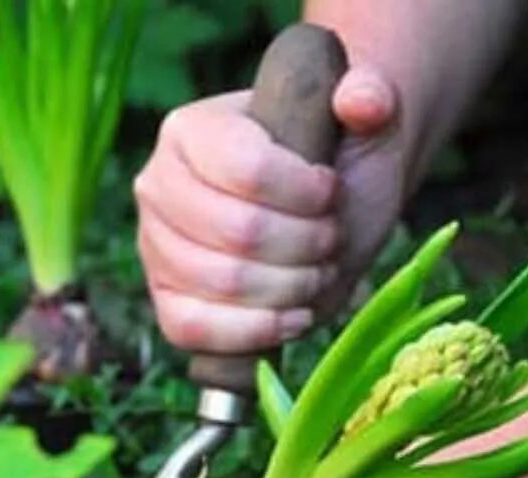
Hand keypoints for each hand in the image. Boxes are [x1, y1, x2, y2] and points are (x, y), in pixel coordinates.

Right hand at [134, 65, 407, 353]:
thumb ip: (370, 95)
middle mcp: (159, 187)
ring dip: (294, 287)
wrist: (324, 215)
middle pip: (240, 232)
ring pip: (226, 284)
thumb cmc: (335, 162)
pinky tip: (295, 315)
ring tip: (319, 271)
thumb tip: (362, 101)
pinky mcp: (167, 303)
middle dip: (307, 244)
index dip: (305, 193)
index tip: (331, 192)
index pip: (247, 169)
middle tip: (331, 238)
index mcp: (190, 131)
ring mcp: (156, 249)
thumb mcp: (362, 120)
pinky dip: (258, 331)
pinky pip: (195, 330)